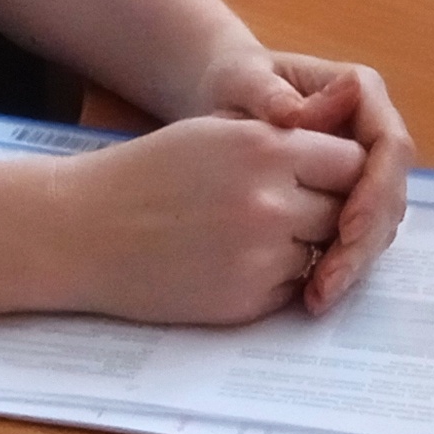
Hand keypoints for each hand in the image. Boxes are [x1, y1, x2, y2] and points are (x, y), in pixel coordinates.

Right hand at [56, 113, 365, 325]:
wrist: (82, 230)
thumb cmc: (146, 173)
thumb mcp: (218, 132)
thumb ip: (283, 142)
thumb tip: (348, 162)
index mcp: (264, 147)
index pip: (352, 161)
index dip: (340, 169)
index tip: (325, 175)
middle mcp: (270, 202)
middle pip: (344, 211)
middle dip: (328, 209)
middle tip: (294, 207)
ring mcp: (260, 256)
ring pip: (322, 252)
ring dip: (305, 246)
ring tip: (256, 233)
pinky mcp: (245, 301)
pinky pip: (291, 287)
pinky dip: (276, 277)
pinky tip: (235, 260)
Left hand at [190, 50, 415, 314]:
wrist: (227, 98)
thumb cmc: (235, 82)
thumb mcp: (243, 80)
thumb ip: (268, 94)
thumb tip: (296, 115)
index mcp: (361, 94)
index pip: (390, 146)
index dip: (375, 189)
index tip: (346, 225)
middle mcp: (372, 134)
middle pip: (391, 193)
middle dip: (366, 241)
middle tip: (332, 279)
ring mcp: (365, 169)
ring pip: (380, 222)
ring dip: (356, 261)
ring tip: (320, 294)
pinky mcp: (349, 198)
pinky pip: (359, 235)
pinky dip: (340, 264)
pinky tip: (314, 291)